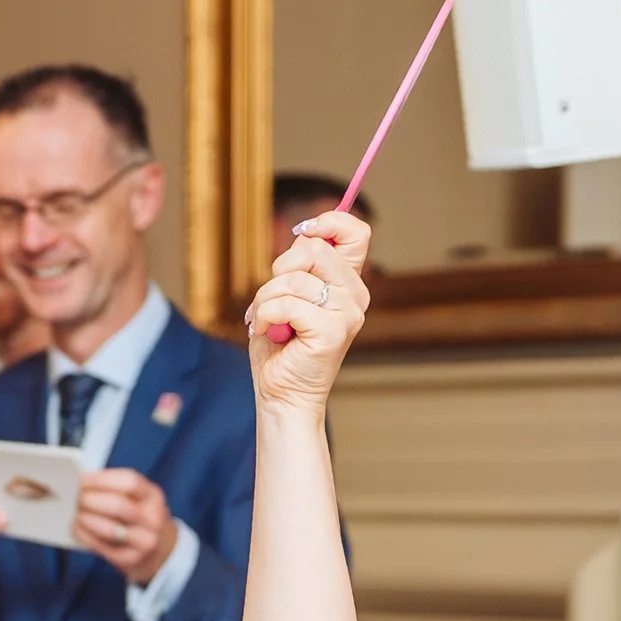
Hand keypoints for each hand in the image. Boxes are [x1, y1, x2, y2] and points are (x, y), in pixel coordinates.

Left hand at [74, 469, 177, 585]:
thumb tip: (80, 484)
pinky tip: (76, 529)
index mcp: (153, 496)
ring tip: (74, 514)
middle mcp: (153, 518)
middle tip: (74, 499)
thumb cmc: (140, 520)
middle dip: (92, 501)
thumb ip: (115, 490)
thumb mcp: (139, 500)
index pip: (129, 481)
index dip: (102, 480)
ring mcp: (144, 541)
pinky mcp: (131, 559)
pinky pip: (104, 547)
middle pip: (119, 505)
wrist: (159, 552)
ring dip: (87, 520)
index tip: (81, 480)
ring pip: (111, 529)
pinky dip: (86, 536)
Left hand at [245, 212, 371, 410]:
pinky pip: (287, 304)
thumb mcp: (287, 296)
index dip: (329, 222)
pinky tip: (266, 332)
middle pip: (315, 250)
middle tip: (268, 298)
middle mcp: (355, 295)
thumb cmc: (280, 350)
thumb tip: (304, 235)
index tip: (301, 233)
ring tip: (264, 321)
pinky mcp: (332, 332)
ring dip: (265, 299)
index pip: (357, 232)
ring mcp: (348, 313)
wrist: (281, 397)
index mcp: (347, 283)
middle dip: (278, 270)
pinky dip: (265, 316)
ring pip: (294, 279)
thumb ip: (298, 267)